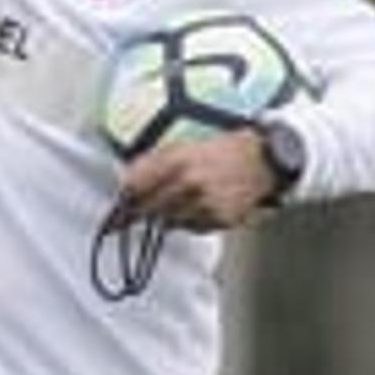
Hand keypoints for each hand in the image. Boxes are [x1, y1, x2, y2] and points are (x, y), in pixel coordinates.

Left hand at [106, 125, 273, 235]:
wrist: (262, 160)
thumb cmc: (222, 150)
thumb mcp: (184, 146)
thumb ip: (153, 163)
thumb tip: (126, 184)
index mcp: (178, 159)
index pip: (137, 186)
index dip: (123, 202)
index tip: (113, 215)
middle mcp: (190, 183)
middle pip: (149, 209)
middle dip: (138, 215)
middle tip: (125, 223)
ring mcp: (205, 204)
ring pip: (170, 222)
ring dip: (167, 217)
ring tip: (182, 203)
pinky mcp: (219, 220)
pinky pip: (192, 228)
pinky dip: (190, 222)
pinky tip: (201, 208)